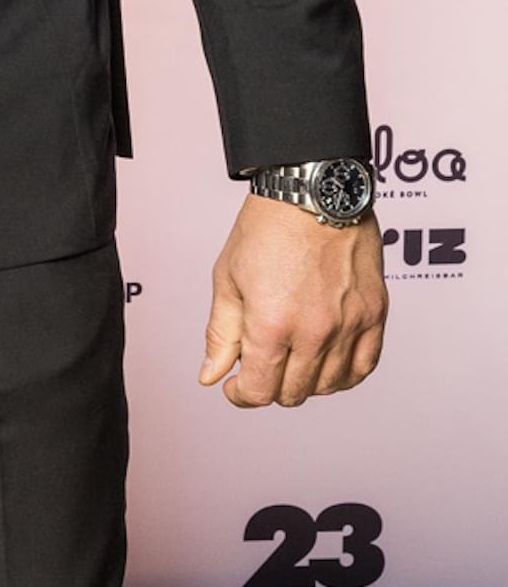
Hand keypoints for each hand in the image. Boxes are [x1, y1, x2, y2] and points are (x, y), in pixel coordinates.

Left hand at [200, 194, 386, 407]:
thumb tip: (211, 376)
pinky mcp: (375, 315)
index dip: (241, 395)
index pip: (259, 391)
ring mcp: (349, 325)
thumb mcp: (227, 279)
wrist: (312, 191)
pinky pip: (364, 367)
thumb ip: (221, 334)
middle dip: (270, 387)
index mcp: (271, 323)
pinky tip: (326, 363)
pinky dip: (344, 375)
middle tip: (261, 366)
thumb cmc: (266, 228)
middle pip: (293, 393)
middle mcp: (314, 331)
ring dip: (305, 382)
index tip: (235, 386)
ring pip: (328, 386)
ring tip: (291, 358)